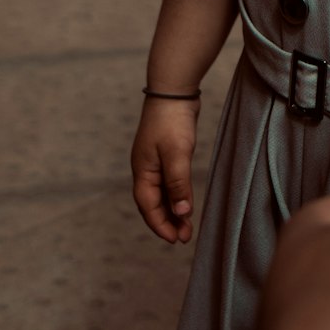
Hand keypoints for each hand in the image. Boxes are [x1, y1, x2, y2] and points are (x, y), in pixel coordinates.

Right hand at [131, 96, 200, 243]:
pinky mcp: (166, 154)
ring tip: (188, 226)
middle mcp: (145, 169)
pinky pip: (169, 182)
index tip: (176, 240)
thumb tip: (182, 212)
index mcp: (142, 171)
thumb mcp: (176, 154)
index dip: (161, 225)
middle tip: (185, 237)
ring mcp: (154, 162)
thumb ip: (178, 184)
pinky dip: (176, 194)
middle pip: (153, 204)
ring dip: (173, 210)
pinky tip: (186, 201)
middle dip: (168, 222)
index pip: (148, 207)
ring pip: (162, 194)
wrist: (174, 90)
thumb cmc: (172, 121)